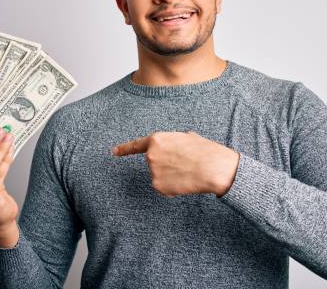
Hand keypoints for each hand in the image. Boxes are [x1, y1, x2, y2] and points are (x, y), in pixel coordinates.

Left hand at [112, 131, 238, 197]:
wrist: (212, 168)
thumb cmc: (204, 151)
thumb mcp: (188, 137)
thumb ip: (175, 142)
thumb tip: (177, 147)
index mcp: (157, 140)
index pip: (136, 145)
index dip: (124, 148)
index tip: (114, 151)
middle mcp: (150, 156)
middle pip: (154, 163)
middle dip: (166, 165)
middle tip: (184, 164)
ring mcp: (153, 172)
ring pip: (160, 177)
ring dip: (171, 177)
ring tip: (187, 172)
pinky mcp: (158, 186)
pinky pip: (164, 188)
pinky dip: (173, 188)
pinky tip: (184, 182)